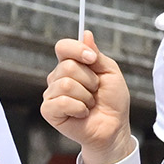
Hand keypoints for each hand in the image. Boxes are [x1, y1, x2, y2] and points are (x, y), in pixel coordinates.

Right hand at [41, 36, 134, 163]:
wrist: (114, 128)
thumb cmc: (112, 102)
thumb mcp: (111, 74)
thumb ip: (97, 55)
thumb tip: (86, 34)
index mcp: (71, 65)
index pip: (63, 47)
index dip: (77, 50)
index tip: (92, 59)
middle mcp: (58, 78)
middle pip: (67, 66)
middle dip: (90, 81)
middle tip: (96, 92)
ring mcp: (52, 94)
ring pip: (66, 84)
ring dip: (86, 96)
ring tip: (90, 104)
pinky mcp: (49, 110)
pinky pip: (62, 102)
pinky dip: (79, 108)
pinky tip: (82, 114)